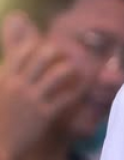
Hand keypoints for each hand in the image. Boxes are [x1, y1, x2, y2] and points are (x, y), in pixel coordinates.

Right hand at [0, 12, 85, 159]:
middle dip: (57, 51)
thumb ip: (7, 75)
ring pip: (58, 74)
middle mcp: (18, 85)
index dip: (38, 45)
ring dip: (70, 69)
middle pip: (42, 57)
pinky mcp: (45, 115)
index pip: (23, 51)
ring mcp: (32, 100)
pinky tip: (81, 89)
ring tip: (77, 70)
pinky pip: (66, 97)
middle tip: (67, 54)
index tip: (47, 46)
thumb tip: (12, 60)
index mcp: (5, 78)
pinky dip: (75, 91)